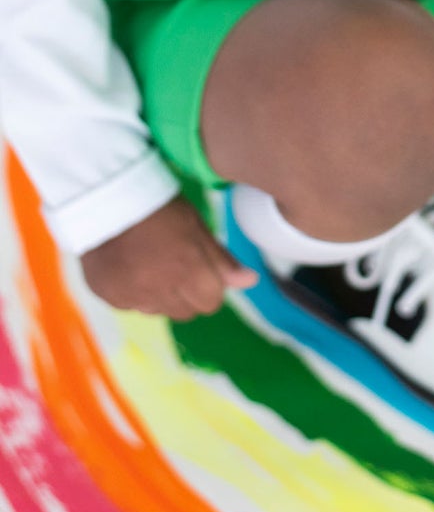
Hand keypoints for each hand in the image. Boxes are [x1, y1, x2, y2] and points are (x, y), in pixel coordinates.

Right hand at [80, 195, 256, 320]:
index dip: (209, 285)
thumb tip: (250, 282)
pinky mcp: (109, 297)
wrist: (104, 199)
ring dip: (160, 296)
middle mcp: (160, 291)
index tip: (199, 267)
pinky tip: (129, 267)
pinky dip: (134, 293)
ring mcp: (131, 297)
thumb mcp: (197, 227)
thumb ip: (222, 260)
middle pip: (186, 312)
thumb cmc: (159, 207)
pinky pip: (131, 306)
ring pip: (158, 312)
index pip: (211, 302)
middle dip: (186, 294)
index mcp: (188, 271)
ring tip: (150, 264)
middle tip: (175, 264)